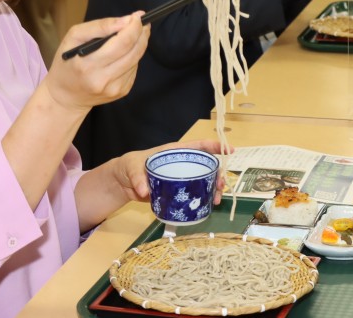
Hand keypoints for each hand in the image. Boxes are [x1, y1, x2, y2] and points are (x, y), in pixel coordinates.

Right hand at [45, 13, 149, 112]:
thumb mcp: (74, 37)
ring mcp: (114, 88)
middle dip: (142, 33)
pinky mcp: (122, 91)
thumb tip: (126, 21)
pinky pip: (134, 69)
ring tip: (135, 33)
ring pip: (136, 60)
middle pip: (134, 52)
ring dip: (139, 44)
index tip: (137, 16)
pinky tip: (125, 53)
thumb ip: (100, 26)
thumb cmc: (67, 61)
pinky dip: (132, 57)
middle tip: (143, 22)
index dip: (133, 28)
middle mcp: (103, 79)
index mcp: (88, 65)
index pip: (122, 43)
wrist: (65, 96)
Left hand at [112, 139, 230, 203]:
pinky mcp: (177, 192)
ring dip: (213, 189)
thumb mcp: (132, 168)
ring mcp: (180, 179)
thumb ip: (138, 178)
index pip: (198, 146)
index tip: (229, 150)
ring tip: (216, 199)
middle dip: (218, 174)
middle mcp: (181, 164)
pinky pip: (193, 194)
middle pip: (205, 166)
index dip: (214, 146)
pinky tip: (208, 206)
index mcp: (174, 152)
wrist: (123, 182)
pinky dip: (202, 200)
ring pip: (202, 181)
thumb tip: (144, 191)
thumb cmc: (130, 166)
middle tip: (221, 185)